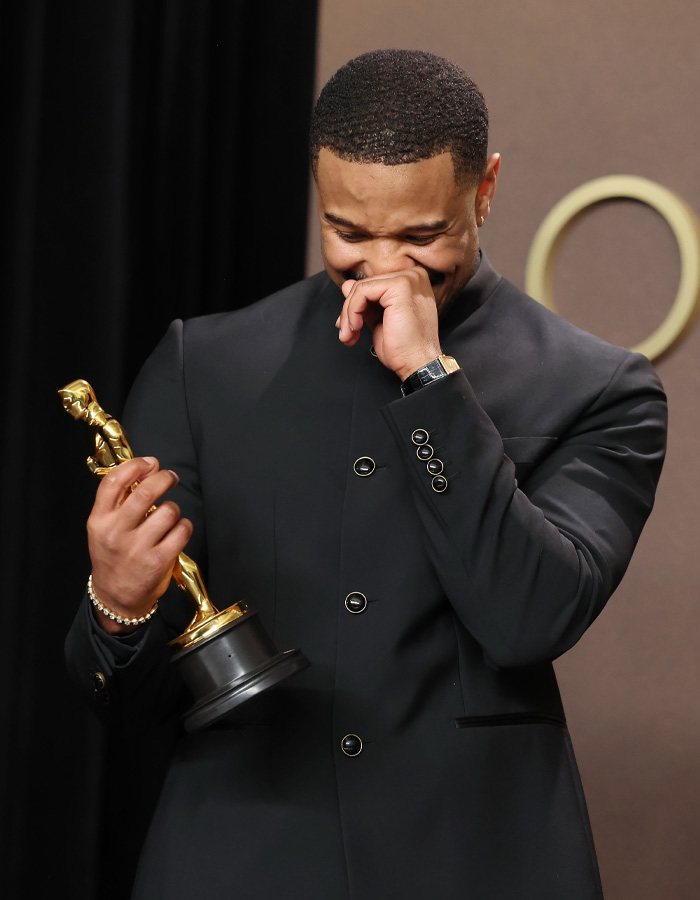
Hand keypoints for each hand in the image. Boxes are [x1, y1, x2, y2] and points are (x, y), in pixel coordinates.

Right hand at [87, 456, 192, 633]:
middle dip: (164, 478)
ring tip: (169, 517)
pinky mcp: (158, 561)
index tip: (150, 462)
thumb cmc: (113, 558)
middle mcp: (116, 533)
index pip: (113, 482)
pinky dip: (184, 526)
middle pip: (145, 491)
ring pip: (168, 510)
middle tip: (170, 477)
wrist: (116, 598)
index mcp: (99, 521)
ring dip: (174, 509)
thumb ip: (118, 502)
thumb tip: (145, 470)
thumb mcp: (103, 529)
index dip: (135, 465)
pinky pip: (182, 530)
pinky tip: (177, 531)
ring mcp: (137, 548)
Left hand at [335, 268, 442, 381]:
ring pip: (361, 288)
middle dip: (349, 311)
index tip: (348, 326)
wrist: (417, 363)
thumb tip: (347, 285)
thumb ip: (366, 301)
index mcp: (412, 282)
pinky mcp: (399, 286)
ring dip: (348, 314)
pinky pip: (362, 291)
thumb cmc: (405, 347)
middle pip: (366, 285)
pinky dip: (353, 311)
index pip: (373, 285)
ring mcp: (408, 278)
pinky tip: (357, 328)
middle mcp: (413, 275)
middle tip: (346, 334)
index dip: (355, 305)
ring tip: (349, 335)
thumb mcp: (379, 319)